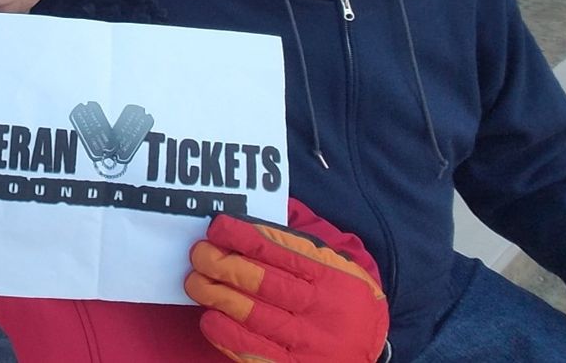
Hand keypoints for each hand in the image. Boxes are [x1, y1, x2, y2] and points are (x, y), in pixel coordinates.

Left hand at [185, 213, 388, 362]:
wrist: (370, 345)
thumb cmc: (340, 293)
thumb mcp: (335, 261)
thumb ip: (297, 239)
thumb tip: (253, 216)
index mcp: (330, 274)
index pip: (279, 249)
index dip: (243, 236)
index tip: (217, 227)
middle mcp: (321, 307)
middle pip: (262, 282)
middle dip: (223, 265)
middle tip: (198, 254)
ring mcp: (309, 341)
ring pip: (254, 316)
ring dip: (217, 296)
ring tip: (195, 282)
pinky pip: (254, 351)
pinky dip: (227, 335)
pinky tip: (209, 318)